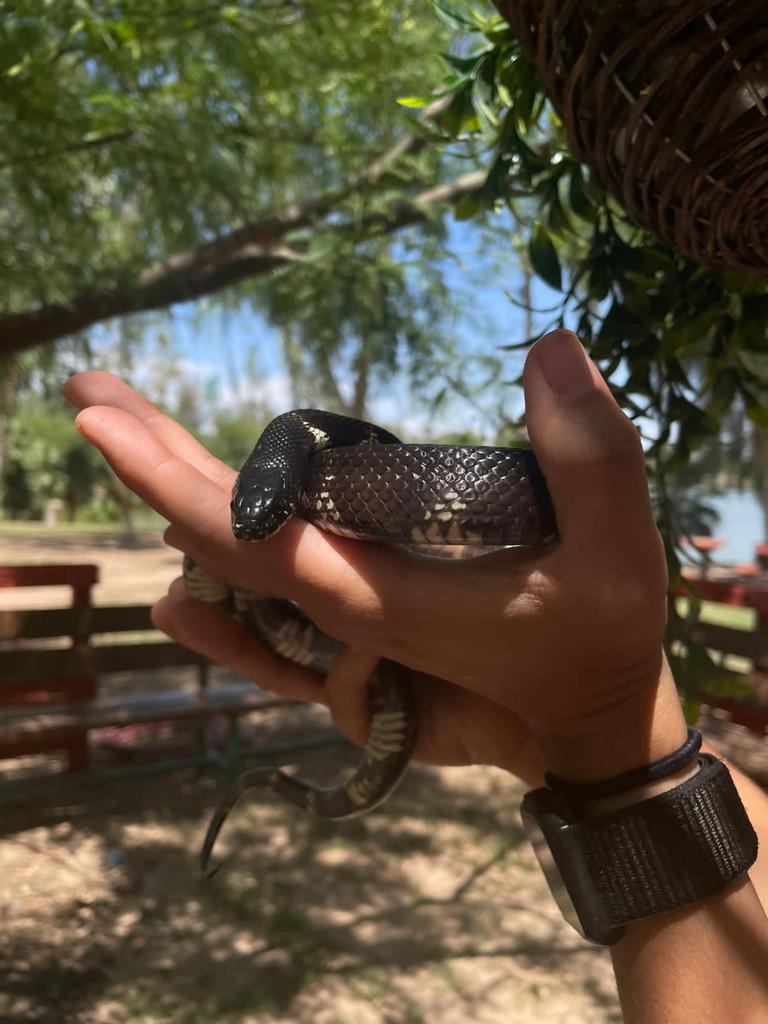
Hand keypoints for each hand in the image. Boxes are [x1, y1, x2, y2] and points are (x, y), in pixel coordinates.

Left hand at [65, 330, 683, 782]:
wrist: (585, 723)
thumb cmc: (601, 641)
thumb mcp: (620, 553)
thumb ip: (592, 458)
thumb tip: (549, 349)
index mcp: (378, 600)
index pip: (249, 540)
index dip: (170, 481)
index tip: (97, 417)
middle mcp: (338, 615)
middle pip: (219, 541)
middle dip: (152, 460)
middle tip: (89, 387)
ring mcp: (337, 630)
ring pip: (232, 570)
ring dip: (177, 499)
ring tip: (124, 427)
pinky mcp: (352, 637)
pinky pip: (261, 613)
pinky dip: (214, 578)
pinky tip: (177, 570)